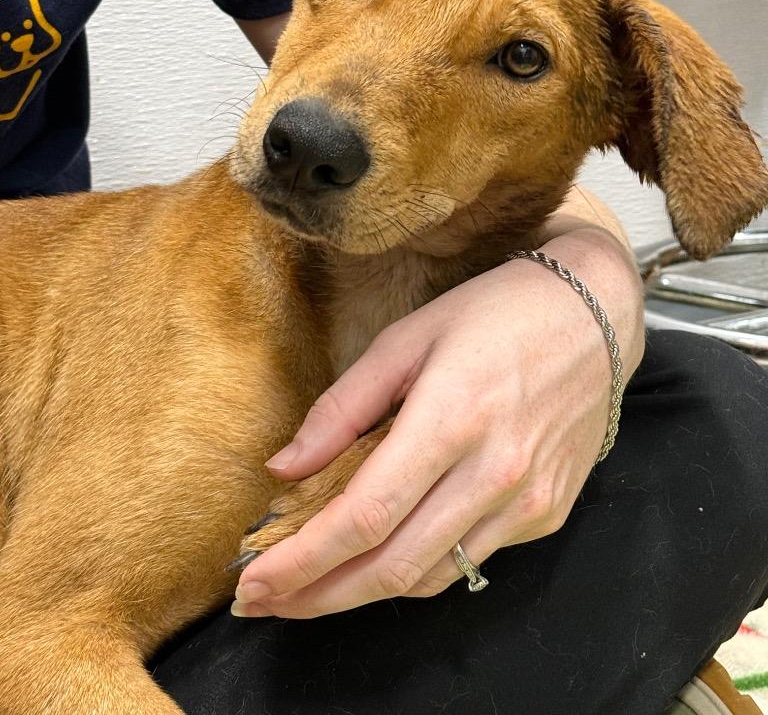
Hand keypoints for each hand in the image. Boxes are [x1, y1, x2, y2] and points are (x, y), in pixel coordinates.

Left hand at [233, 224, 643, 618]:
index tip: (253, 583)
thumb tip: (284, 469)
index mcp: (453, 417)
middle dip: (318, 596)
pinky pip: (470, 560)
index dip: (302, 561)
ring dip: (363, 594)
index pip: (365, 516)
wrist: (593, 314)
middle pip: (393, 566)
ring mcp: (528, 500)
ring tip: (311, 588)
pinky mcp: (547, 513)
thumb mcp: (408, 338)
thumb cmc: (496, 313)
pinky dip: (418, 568)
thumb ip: (343, 407)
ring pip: (432, 577)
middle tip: (265, 602)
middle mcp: (495, 472)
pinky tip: (385, 554)